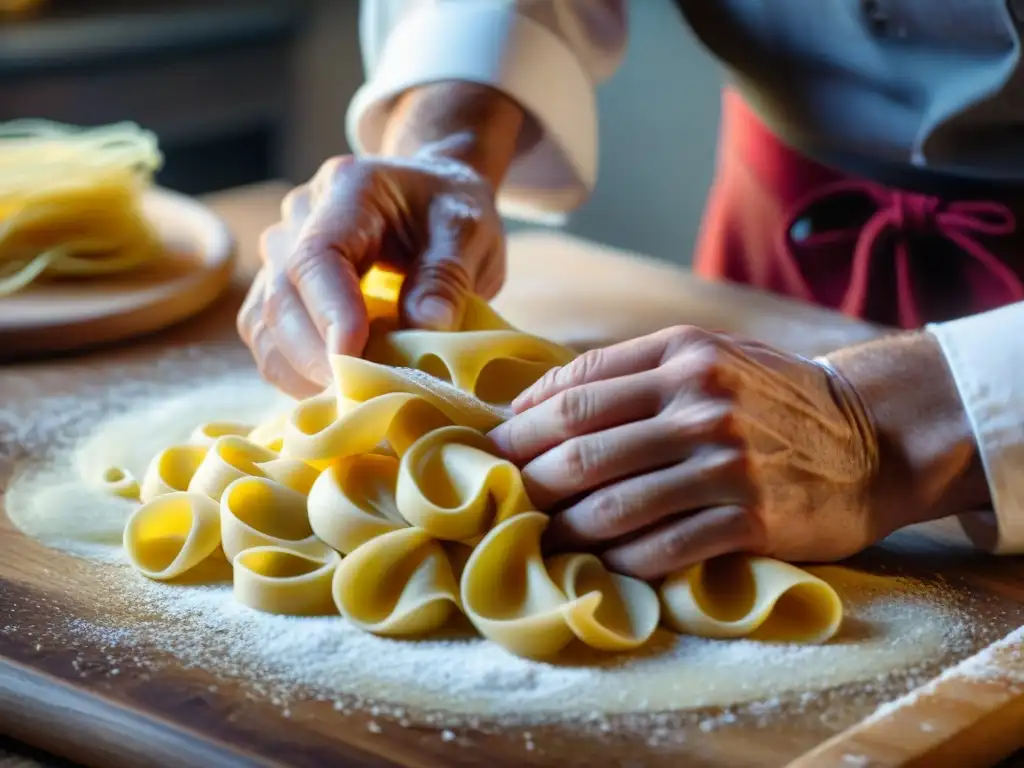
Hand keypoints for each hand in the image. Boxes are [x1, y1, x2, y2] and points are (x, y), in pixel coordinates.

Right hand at [236, 153, 505, 397]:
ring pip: (264, 324)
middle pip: (281, 296)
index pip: (317, 256)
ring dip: (300, 372)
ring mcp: (281, 253)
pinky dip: (295, 374)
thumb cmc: (451, 209)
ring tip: (350, 398)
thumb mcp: (468, 231)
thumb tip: (425, 327)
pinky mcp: (279, 290)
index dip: (330, 314)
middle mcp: (300, 218)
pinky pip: (269, 340)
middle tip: (361, 396)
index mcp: (348, 191)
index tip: (355, 360)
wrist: (433, 195)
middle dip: (316, 356)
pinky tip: (335, 391)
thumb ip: (448, 274)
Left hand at [489, 326, 890, 579]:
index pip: (577, 389)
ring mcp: (727, 463)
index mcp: (684, 356)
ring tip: (539, 536)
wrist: (872, 437)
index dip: (522, 422)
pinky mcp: (750, 519)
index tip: (492, 448)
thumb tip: (534, 400)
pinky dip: (619, 561)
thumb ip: (629, 369)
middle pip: (582, 448)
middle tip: (501, 498)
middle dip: (528, 478)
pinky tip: (597, 564)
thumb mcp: (709, 355)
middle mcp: (702, 404)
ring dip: (564, 528)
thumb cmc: (772, 396)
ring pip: (614, 505)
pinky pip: (662, 548)